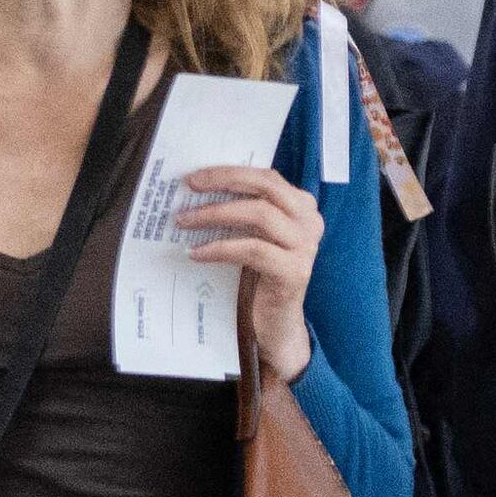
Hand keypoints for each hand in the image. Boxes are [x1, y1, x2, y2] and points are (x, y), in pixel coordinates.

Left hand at [177, 164, 322, 386]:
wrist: (275, 324)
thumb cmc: (259, 276)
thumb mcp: (253, 236)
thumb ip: (242, 211)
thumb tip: (197, 188)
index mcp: (302, 206)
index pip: (266, 177)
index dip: (230, 172)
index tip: (195, 176)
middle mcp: (310, 221)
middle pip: (266, 187)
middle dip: (223, 182)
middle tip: (189, 187)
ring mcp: (306, 247)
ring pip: (259, 215)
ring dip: (216, 214)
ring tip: (185, 222)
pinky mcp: (295, 272)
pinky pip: (253, 249)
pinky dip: (221, 248)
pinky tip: (196, 252)